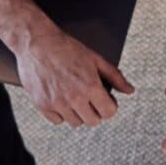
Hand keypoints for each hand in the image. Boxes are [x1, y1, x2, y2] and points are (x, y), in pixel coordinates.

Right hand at [13, 26, 133, 126]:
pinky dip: (61, 113)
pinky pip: (57, 121)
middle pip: (93, 121)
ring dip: (78, 113)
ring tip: (75, 97)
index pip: (108, 113)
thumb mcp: (95, 59)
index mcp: (90, 87)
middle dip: (95, 111)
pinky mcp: (42, 105)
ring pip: (75, 122)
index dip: (110, 106)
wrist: (36, 42)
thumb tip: (129, 90)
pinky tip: (61, 99)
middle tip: (91, 99)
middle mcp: (74, 98)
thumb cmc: (64, 47)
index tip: (106, 101)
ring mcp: (57, 103)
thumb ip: (115, 76)